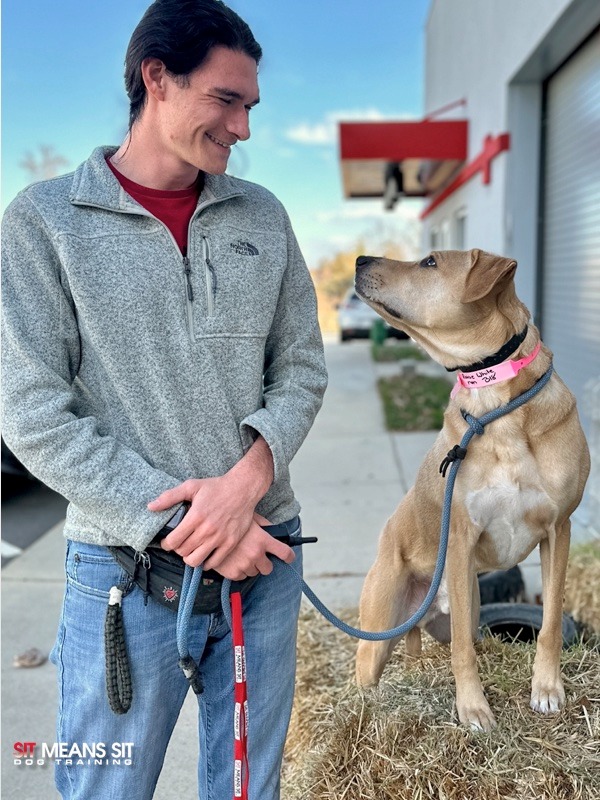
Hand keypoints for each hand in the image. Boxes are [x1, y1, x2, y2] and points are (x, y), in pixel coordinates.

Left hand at [147, 437, 274, 567]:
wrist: (243, 489)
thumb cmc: (216, 487)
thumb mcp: (191, 486)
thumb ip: (170, 497)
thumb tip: (150, 507)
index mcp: (196, 516)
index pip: (174, 541)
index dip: (166, 544)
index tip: (167, 541)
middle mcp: (207, 530)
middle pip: (183, 551)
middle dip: (177, 549)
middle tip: (179, 544)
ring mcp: (220, 538)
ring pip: (196, 560)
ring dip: (189, 558)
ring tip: (189, 550)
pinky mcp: (231, 543)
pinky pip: (214, 563)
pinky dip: (205, 563)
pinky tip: (203, 555)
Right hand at [208, 513, 295, 580]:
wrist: (206, 529)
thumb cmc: (229, 520)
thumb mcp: (249, 518)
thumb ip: (263, 525)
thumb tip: (272, 529)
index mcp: (263, 540)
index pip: (284, 553)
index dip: (289, 557)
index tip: (289, 558)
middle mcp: (256, 554)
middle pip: (269, 568)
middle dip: (264, 563)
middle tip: (256, 556)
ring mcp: (244, 564)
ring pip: (254, 573)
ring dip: (250, 566)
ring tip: (240, 556)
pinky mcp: (233, 573)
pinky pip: (241, 577)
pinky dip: (238, 571)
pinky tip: (231, 560)